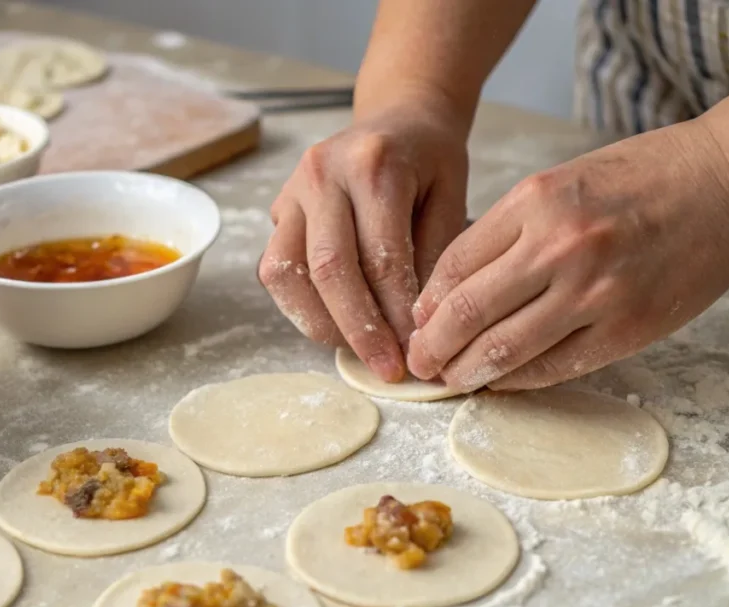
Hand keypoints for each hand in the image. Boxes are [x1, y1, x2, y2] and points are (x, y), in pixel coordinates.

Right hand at [258, 104, 469, 381]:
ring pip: (286, 273)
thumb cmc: (430, 159)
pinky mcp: (277, 208)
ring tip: (356, 350)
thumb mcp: (452, 196)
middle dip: (359, 329)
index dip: (397, 314)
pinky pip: (276, 269)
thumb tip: (421, 329)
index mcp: (374, 164)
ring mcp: (292, 190)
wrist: (397, 117)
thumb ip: (435, 256)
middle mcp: (323, 173)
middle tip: (387, 368)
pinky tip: (334, 324)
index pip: (382, 257)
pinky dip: (301, 306)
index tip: (417, 353)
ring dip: (320, 322)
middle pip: (329, 269)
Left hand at [407, 119, 728, 390]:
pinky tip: (500, 381)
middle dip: (432, 346)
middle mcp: (559, 246)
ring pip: (505, 349)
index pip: (454, 264)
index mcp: (535, 201)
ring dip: (467, 371)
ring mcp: (595, 291)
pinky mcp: (626, 329)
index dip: (426, 303)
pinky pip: (554, 367)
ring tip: (450, 379)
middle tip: (419, 363)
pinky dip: (518, 380)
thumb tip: (453, 290)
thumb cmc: (640, 177)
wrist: (726, 180)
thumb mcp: (560, 182)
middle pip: (468, 311)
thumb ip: (506, 232)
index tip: (417, 322)